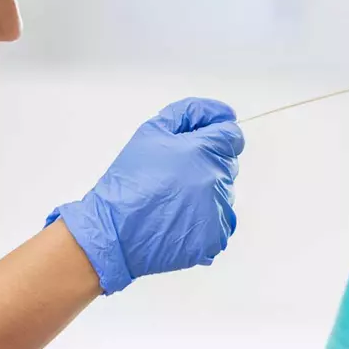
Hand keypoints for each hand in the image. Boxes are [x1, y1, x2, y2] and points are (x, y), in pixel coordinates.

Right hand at [47, 98, 243, 293]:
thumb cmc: (130, 179)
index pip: (233, 136)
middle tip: (177, 172)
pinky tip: (180, 217)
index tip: (199, 143)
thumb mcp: (152, 131)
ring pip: (225, 191)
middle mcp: (217, 180)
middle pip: (228, 162)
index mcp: (205, 151)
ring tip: (175, 198)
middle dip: (209, 161)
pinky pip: (221, 219)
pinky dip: (206, 217)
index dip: (217, 136)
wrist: (115, 230)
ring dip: (207, 190)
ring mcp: (219, 210)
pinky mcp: (216, 235)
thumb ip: (190, 113)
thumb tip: (222, 113)